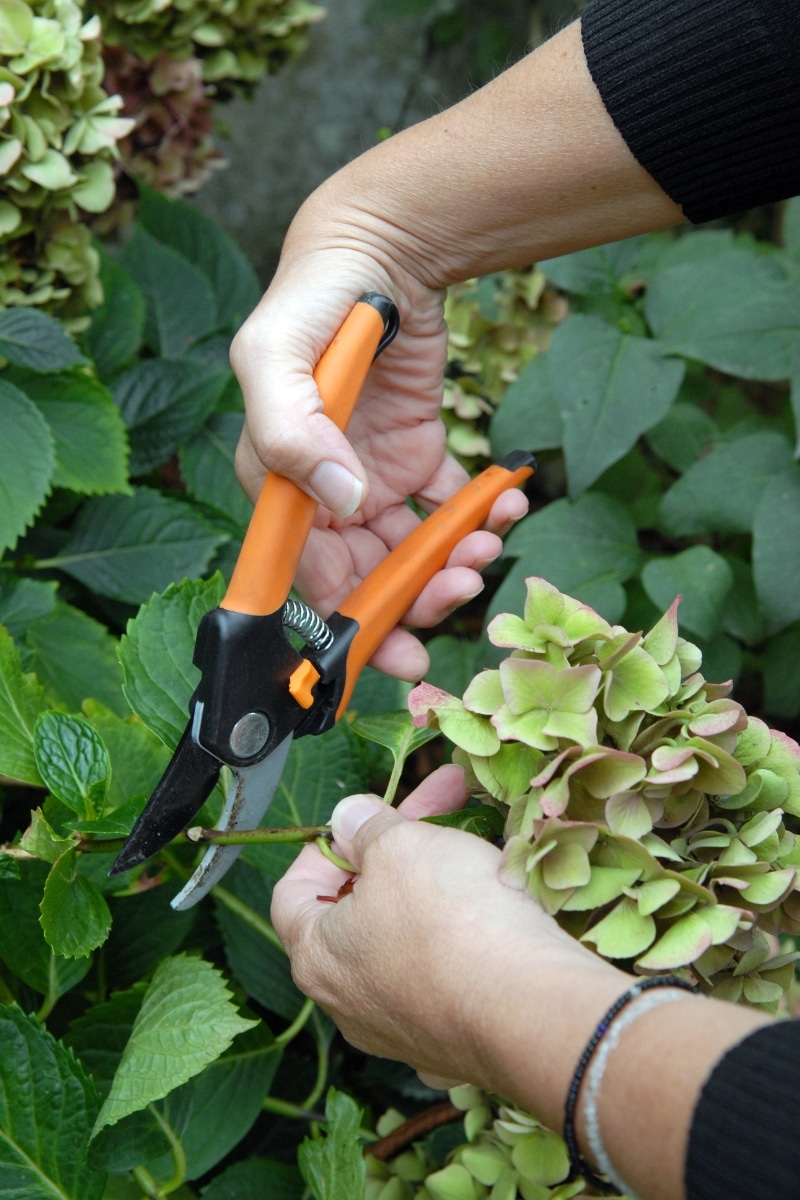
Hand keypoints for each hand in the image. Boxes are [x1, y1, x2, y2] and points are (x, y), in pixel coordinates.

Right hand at [231, 258, 526, 678]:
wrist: (381, 245)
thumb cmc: (315, 298)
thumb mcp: (276, 354)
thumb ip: (292, 430)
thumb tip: (340, 501)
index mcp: (280, 486)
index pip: (304, 576)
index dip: (343, 622)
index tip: (390, 650)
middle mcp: (325, 495)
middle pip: (366, 576)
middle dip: (414, 597)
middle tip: (461, 590)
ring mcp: (372, 479)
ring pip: (413, 550)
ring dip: (454, 560)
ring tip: (488, 541)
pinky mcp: (418, 458)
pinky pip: (451, 506)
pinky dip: (482, 516)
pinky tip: (506, 505)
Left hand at [271, 765, 601, 1093]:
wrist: (534, 1009)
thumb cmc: (450, 919)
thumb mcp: (400, 845)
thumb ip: (366, 826)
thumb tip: (347, 817)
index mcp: (317, 958)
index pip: (294, 893)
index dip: (325, 845)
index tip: (364, 819)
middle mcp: (349, 1004)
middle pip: (358, 909)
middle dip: (398, 848)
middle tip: (441, 801)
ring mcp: (404, 1029)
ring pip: (407, 938)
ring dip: (435, 885)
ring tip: (476, 842)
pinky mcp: (455, 1042)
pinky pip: (450, 973)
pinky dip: (466, 932)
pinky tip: (497, 899)